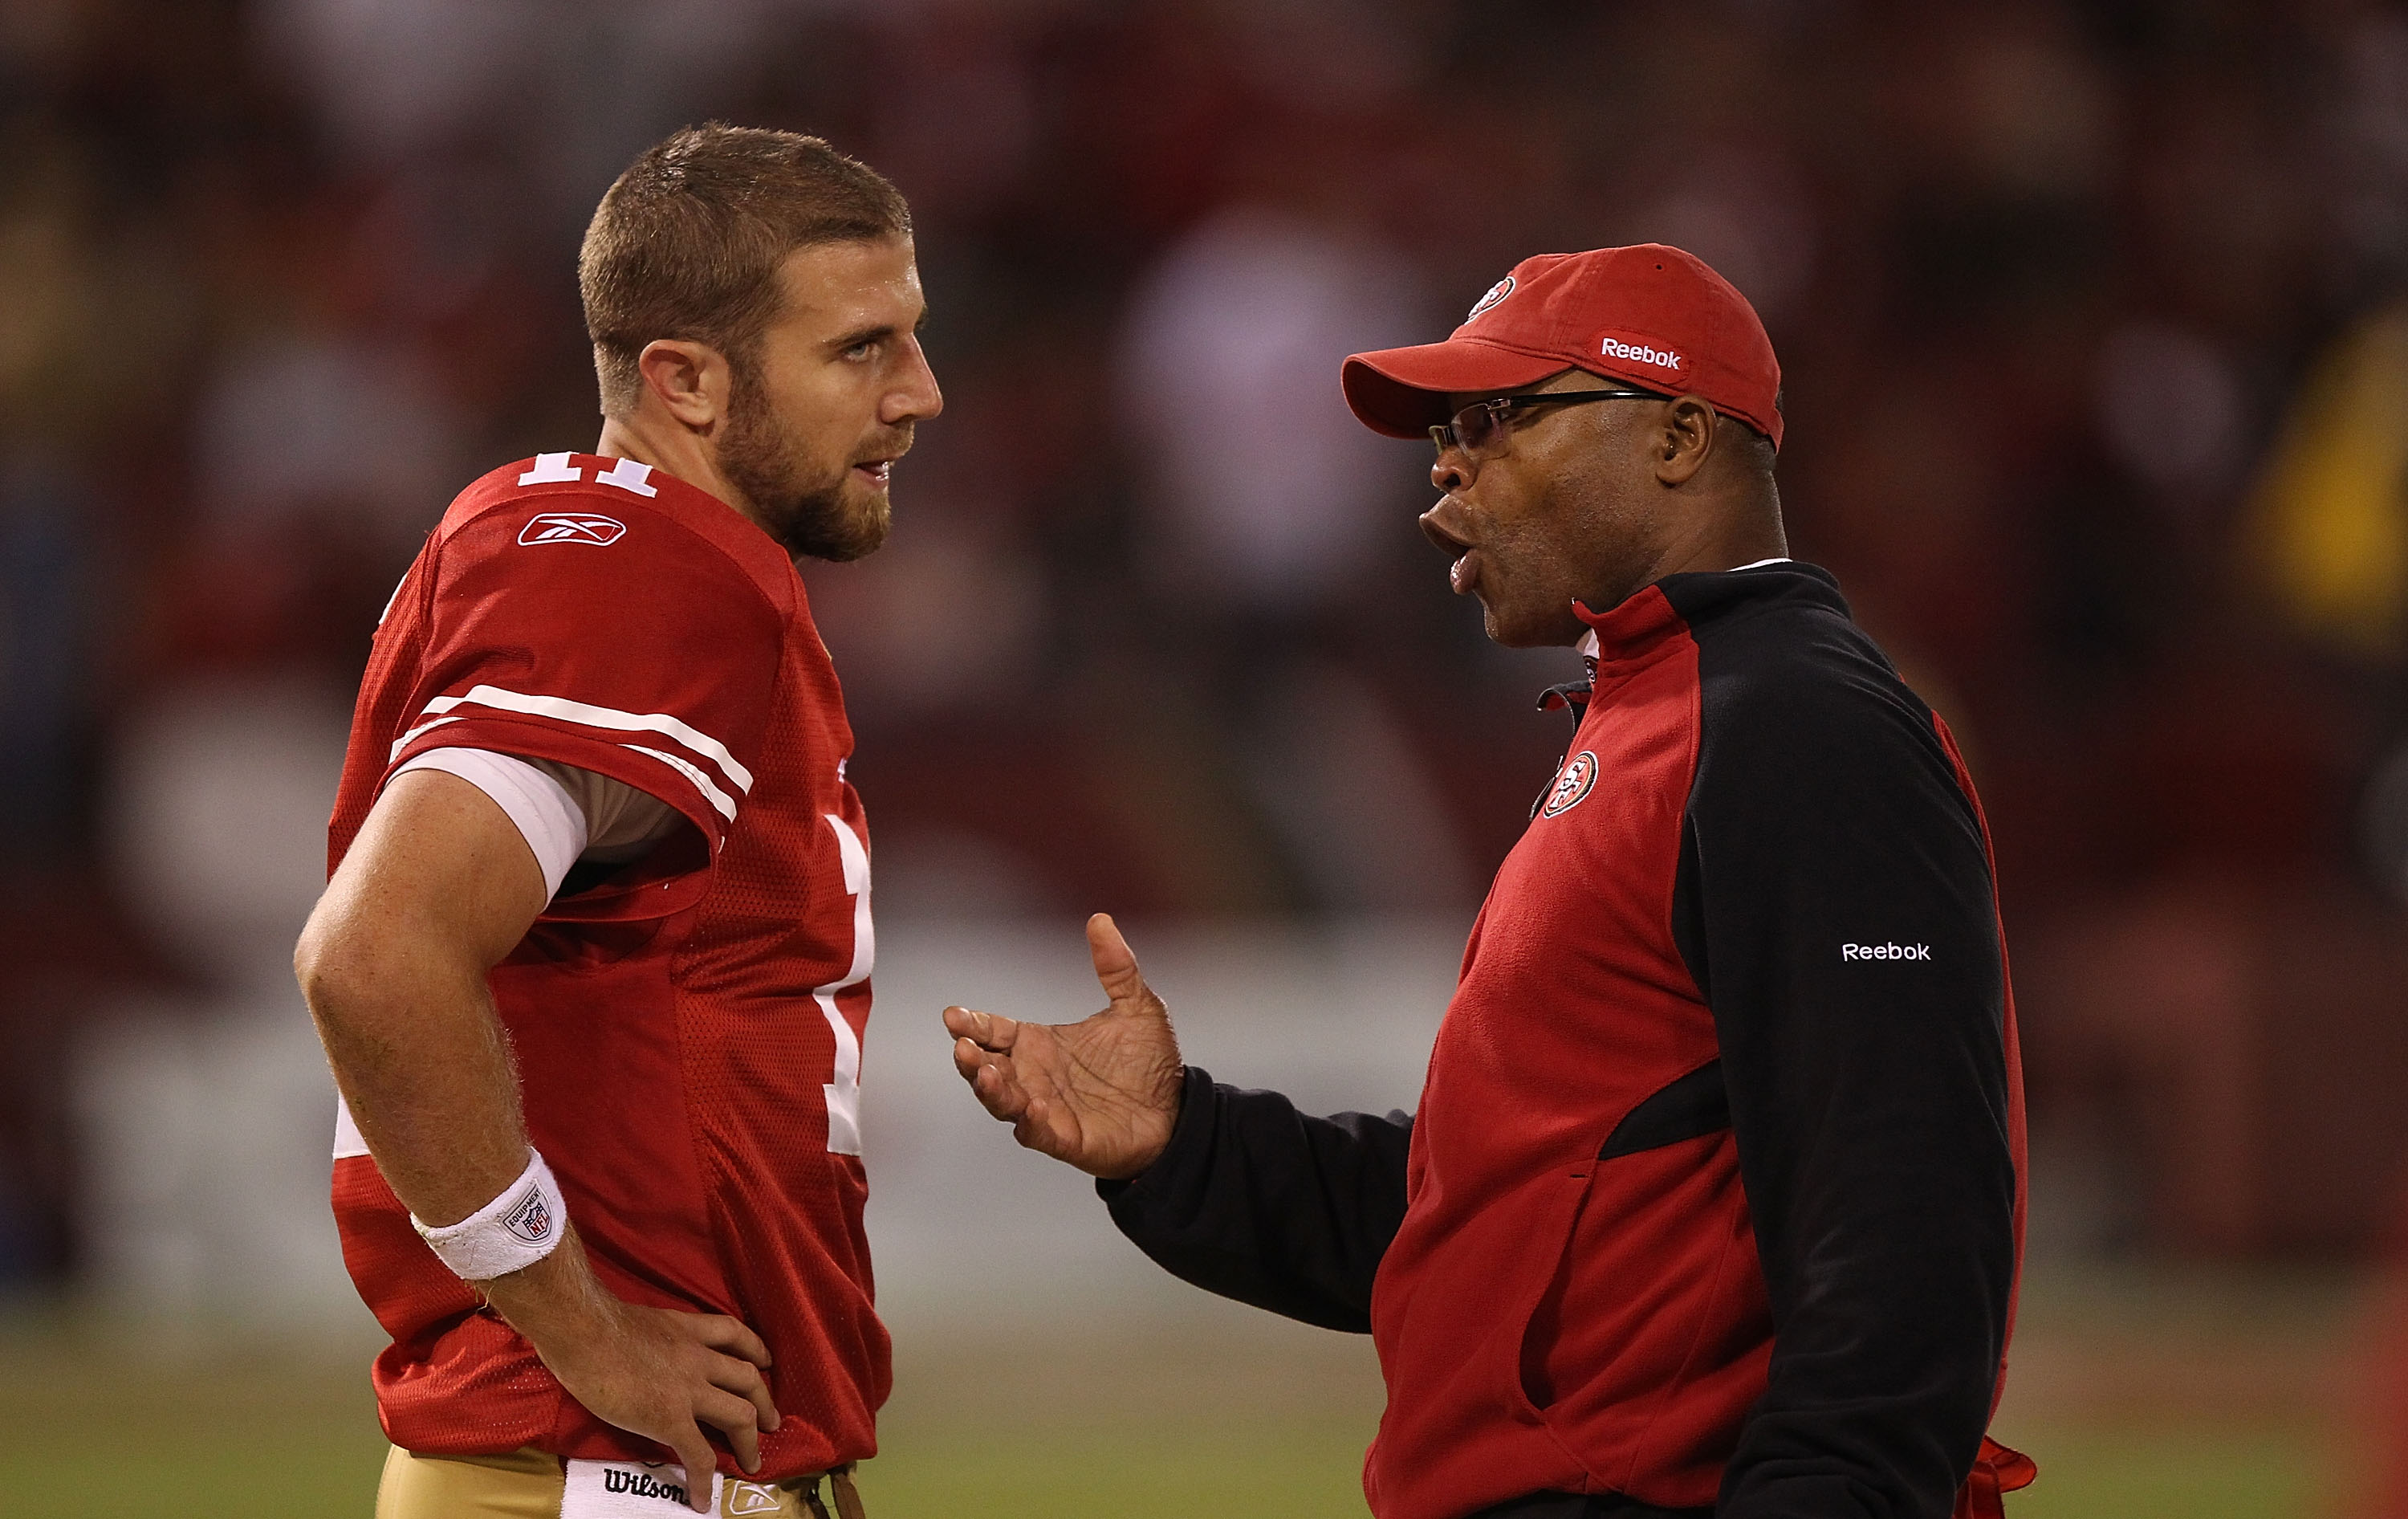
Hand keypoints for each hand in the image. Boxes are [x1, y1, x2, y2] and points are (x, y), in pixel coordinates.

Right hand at [482, 1235, 779, 1512]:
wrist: (584, 1330)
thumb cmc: (593, 1321)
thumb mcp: (640, 1320)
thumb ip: (653, 1337)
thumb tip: (641, 1351)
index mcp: (686, 1328)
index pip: (733, 1333)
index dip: (755, 1348)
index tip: (766, 1361)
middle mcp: (697, 1357)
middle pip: (747, 1378)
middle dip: (764, 1403)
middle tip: (771, 1422)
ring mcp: (688, 1389)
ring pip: (739, 1415)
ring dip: (750, 1442)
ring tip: (753, 1462)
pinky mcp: (670, 1419)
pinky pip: (699, 1455)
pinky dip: (706, 1481)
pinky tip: (703, 1500)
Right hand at [945, 913, 1185, 1179]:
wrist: (1178, 1112)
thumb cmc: (1149, 1063)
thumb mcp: (1136, 1007)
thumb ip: (1116, 967)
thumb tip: (1100, 918)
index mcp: (1041, 1045)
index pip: (995, 1032)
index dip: (972, 1023)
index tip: (953, 1014)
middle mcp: (1035, 1077)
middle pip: (987, 1068)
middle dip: (970, 1058)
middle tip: (961, 1044)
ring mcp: (1047, 1109)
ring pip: (1003, 1102)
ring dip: (990, 1090)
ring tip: (984, 1073)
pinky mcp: (1066, 1139)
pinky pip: (1039, 1133)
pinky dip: (1032, 1122)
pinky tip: (1033, 1106)